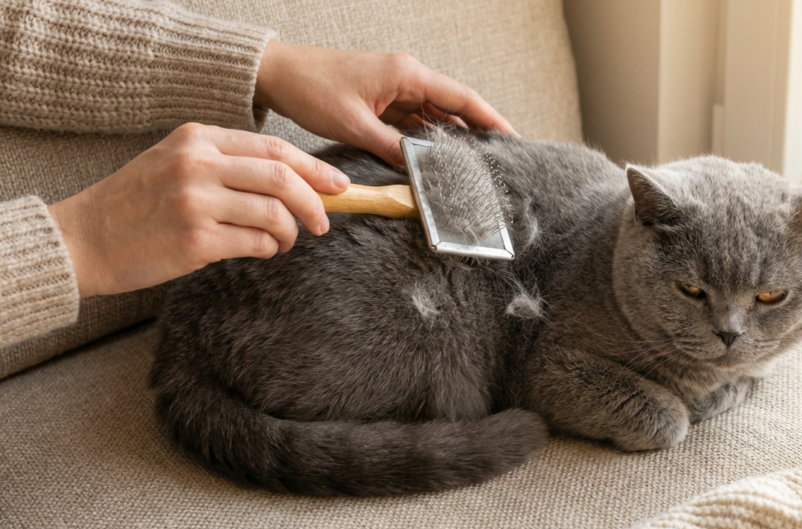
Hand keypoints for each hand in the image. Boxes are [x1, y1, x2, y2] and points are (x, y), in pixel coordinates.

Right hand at [47, 123, 348, 297]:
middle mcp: (197, 164)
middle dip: (314, 201)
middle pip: (282, 177)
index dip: (313, 168)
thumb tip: (296, 177)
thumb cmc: (136, 203)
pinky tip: (262, 250)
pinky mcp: (195, 240)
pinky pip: (256, 243)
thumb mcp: (175, 161)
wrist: (84, 239)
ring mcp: (195, 202)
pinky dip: (269, 248)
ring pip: (275, 213)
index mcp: (197, 138)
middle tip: (324, 221)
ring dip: (291, 231)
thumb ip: (227, 162)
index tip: (338, 185)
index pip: (274, 148)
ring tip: (285, 240)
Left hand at [253, 42, 518, 166]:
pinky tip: (435, 161)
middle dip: (477, 134)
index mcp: (406, 74)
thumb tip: (419, 171)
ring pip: (434, 118)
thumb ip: (390, 148)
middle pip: (454, 108)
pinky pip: (413, 123)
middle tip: (498, 161)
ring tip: (472, 167)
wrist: (277, 73)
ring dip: (450, 141)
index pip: (461, 97)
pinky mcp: (382, 101)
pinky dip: (425, 141)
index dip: (490, 120)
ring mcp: (395, 90)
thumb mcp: (353, 124)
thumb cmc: (311, 88)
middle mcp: (406, 78)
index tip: (513, 139)